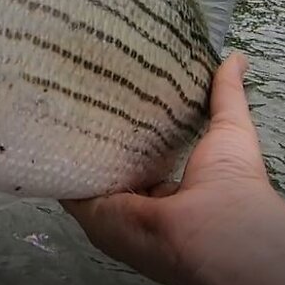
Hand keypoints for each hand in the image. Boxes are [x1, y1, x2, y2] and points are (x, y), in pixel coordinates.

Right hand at [61, 53, 284, 284]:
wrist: (211, 228)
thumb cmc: (228, 181)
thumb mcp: (231, 130)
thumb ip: (227, 96)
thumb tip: (237, 56)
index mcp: (171, 195)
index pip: (146, 163)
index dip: (134, 138)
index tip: (119, 102)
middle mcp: (138, 206)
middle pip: (112, 169)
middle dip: (99, 140)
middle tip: (82, 95)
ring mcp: (111, 211)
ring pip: (87, 174)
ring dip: (74, 148)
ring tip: (58, 103)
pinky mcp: (88, 210)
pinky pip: (66, 183)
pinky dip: (57, 161)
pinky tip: (47, 127)